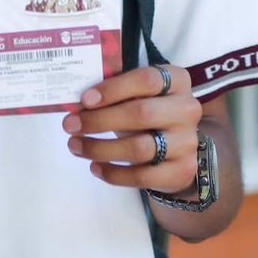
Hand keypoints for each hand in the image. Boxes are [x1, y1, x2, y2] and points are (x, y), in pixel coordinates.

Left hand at [62, 64, 202, 193]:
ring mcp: (187, 142)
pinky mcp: (181, 172)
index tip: (85, 100)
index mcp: (176, 80)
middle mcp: (187, 109)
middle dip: (99, 120)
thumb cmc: (147, 110)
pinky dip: (113, 173)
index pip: (146, 80)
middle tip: (70, 125)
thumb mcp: (136, 94)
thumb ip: (114, 92)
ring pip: (139, 148)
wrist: (177, 147)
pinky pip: (142, 176)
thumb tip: (76, 102)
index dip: (113, 89)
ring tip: (75, 146)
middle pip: (141, 114)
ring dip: (100, 148)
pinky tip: (95, 167)